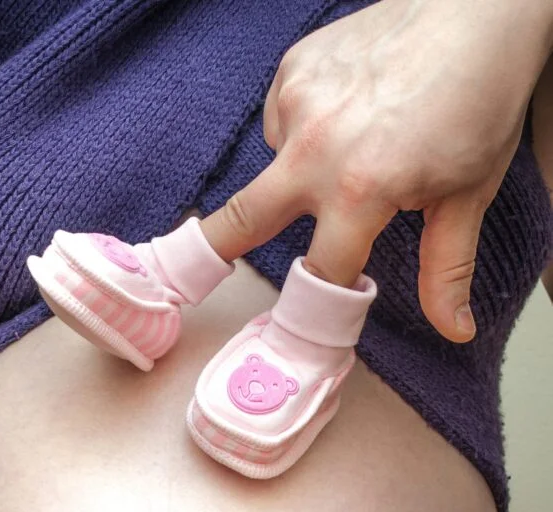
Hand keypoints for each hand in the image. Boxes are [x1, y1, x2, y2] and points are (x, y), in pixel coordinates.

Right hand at [202, 0, 552, 339]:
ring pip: (274, 165)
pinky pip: (282, 120)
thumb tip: (453, 329)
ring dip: (298, 175)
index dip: (314, 305)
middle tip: (179, 282)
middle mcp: (315, 149)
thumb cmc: (481, 99)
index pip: (320, 273)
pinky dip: (305, 130)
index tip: (299, 326)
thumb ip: (446, 269)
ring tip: (355, 145)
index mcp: (360, 189)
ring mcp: (298, 103)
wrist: (482, 9)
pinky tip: (344, 113)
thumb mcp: (467, 195)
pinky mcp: (294, 69)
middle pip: (241, 220)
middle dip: (209, 255)